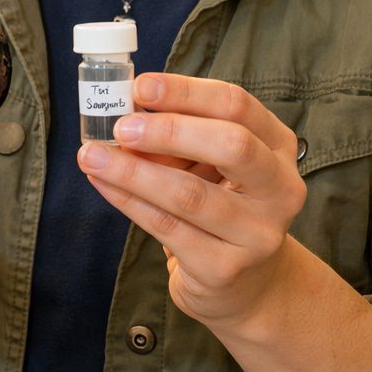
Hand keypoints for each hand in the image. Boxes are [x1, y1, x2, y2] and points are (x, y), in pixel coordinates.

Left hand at [78, 72, 306, 329]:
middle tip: (121, 126)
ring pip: (190, 193)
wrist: (247, 284)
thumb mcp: (211, 163)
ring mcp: (257, 233)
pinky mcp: (224, 268)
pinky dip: (127, 200)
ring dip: (133, 171)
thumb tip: (125, 113)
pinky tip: (102, 183)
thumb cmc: (221, 204)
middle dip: (170, 131)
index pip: (236, 105)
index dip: (186, 92)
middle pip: (231, 145)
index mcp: (277, 146)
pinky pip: (166, 226)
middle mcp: (280, 188)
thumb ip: (179, 137)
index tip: (140, 87)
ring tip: (92, 155)